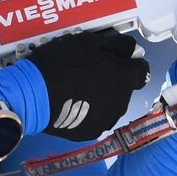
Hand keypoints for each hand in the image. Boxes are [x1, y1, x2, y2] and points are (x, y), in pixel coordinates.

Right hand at [27, 29, 150, 140]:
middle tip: (90, 72)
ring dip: (102, 96)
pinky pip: (96, 118)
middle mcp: (122, 102)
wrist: (33, 94)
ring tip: (79, 89)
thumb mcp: (89, 42)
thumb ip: (116, 46)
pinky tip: (73, 103)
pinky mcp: (91, 133)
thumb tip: (134, 49)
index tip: (116, 60)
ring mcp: (106, 120)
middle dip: (114, 80)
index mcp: (124, 79)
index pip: (142, 71)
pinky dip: (89, 111)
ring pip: (111, 104)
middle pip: (125, 88)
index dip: (131, 63)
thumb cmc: (63, 62)